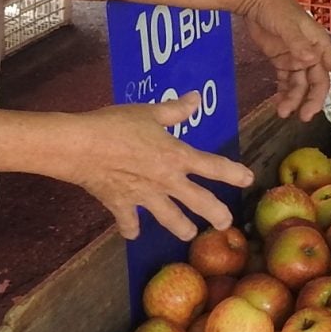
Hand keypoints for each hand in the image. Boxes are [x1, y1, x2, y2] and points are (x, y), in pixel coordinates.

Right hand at [66, 96, 249, 240]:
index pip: (213, 166)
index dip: (234, 173)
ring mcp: (145, 197)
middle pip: (199, 202)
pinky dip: (130, 228)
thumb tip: (196, 98)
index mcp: (176, 156)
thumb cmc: (117, 125)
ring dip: (182, 228)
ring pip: (170, 219)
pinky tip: (132, 233)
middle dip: (216, 214)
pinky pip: (129, 223)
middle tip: (226, 224)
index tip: (248, 180)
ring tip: (189, 233)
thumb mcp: (149, 112)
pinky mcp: (121, 206)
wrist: (81, 147)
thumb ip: (175, 109)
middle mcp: (166, 181)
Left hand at [241, 0, 330, 120]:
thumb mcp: (287, 24)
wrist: (254, 0)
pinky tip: (279, 104)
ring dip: (295, 99)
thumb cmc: (276, 7)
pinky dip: (284, 92)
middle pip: (318, 80)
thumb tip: (311, 60)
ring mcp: (296, 58)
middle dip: (313, 99)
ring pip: (301, 84)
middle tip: (305, 116)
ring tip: (283, 112)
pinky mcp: (281, 60)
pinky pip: (287, 81)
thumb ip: (298, 43)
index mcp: (318, 42)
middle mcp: (311, 53)